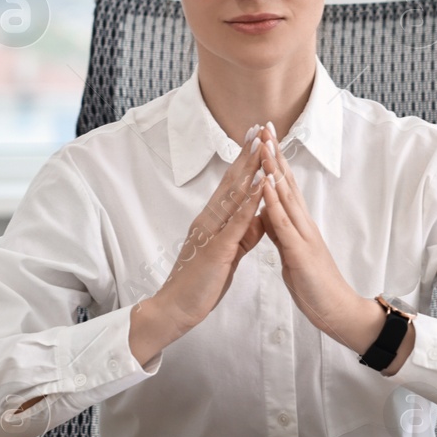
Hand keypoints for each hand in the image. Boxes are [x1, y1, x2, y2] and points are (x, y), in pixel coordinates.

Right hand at [129, 129, 267, 365]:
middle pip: (231, 181)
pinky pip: (236, 222)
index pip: (230, 186)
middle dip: (247, 154)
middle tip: (260, 128)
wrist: (175, 309)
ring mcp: (211, 233)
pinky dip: (249, 202)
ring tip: (261, 145)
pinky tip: (260, 185)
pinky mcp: (216, 249)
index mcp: (212, 222)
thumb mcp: (227, 255)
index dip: (244, 162)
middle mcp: (209, 221)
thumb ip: (242, 235)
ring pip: (233, 195)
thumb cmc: (200, 284)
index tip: (255, 139)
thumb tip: (257, 218)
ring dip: (249, 169)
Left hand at [257, 126, 414, 372]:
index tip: (264, 139)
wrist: (338, 312)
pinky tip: (265, 183)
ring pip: (286, 196)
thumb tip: (269, 216)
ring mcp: (303, 236)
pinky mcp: (300, 252)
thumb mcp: (292, 255)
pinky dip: (273, 201)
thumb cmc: (315, 286)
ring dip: (274, 168)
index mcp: (299, 226)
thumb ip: (282, 233)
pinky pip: (284, 223)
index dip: (274, 162)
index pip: (284, 187)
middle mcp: (303, 224)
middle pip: (287, 182)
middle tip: (264, 126)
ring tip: (264, 143)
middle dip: (274, 154)